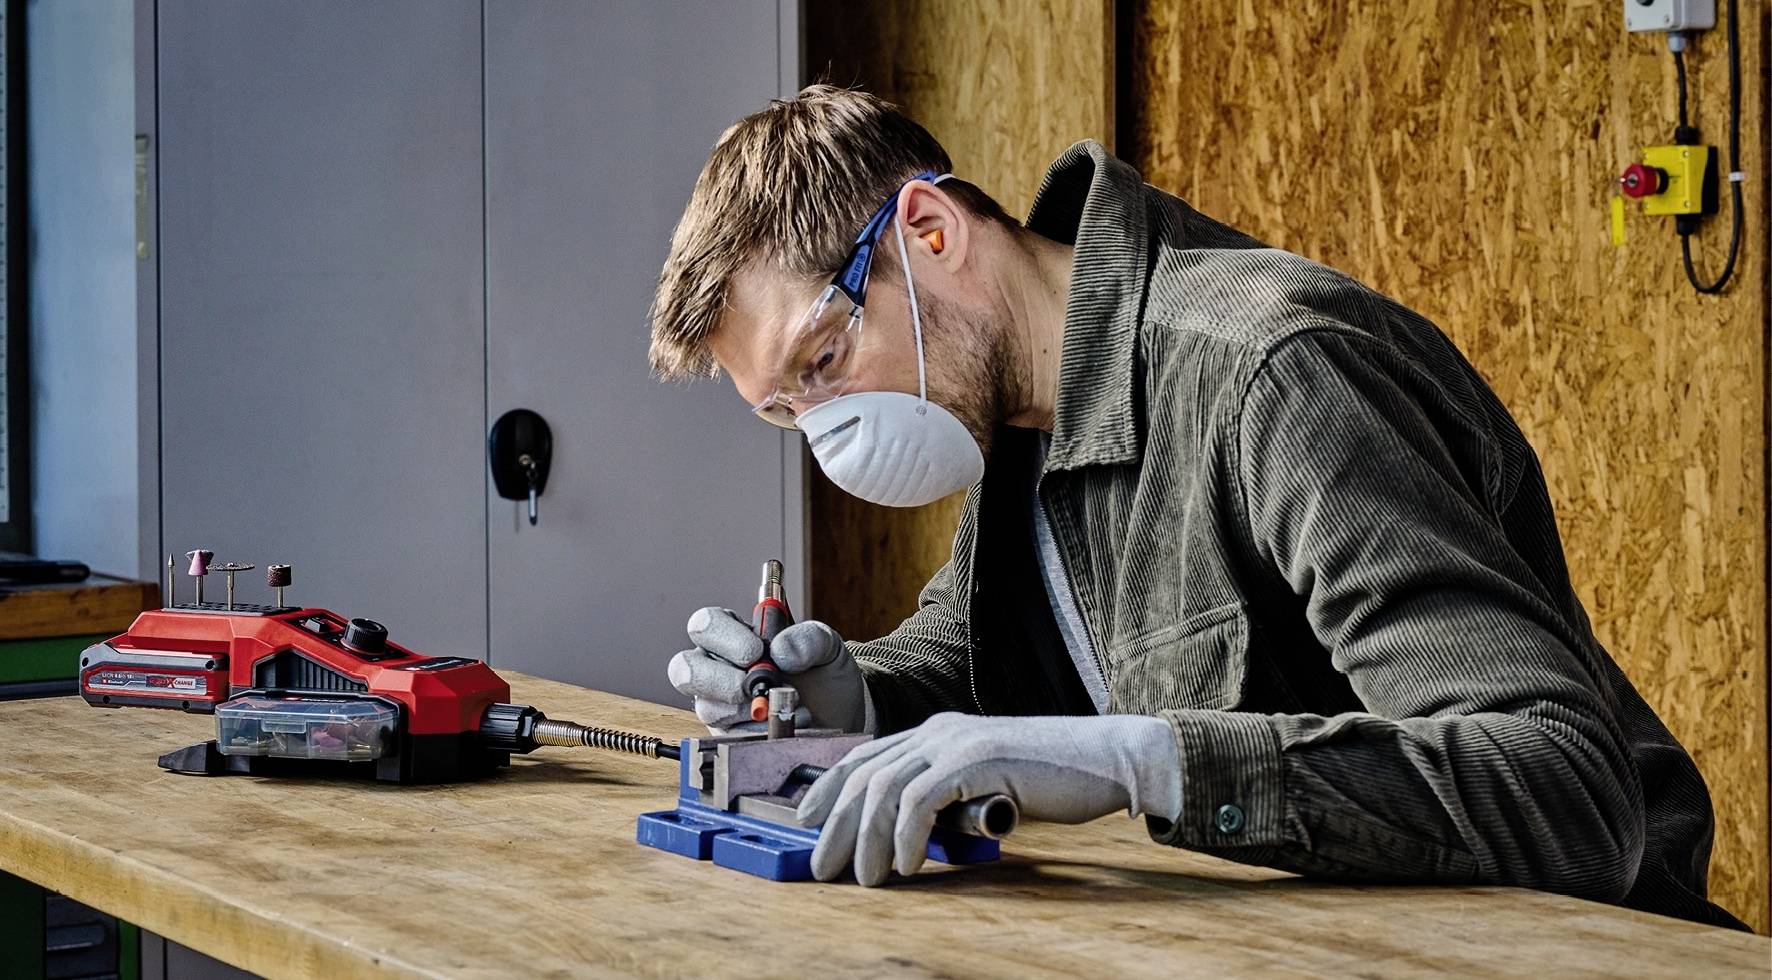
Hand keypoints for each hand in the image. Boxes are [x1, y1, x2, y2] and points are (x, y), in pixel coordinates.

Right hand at [666, 607, 870, 733]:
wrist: (839, 713)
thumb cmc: (823, 672)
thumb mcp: (826, 645)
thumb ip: (808, 638)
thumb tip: (780, 651)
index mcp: (732, 634)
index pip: (705, 625)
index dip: (724, 637)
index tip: (756, 651)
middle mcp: (717, 668)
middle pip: (685, 669)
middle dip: (720, 680)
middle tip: (756, 687)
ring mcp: (719, 704)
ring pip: (707, 708)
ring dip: (749, 710)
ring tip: (788, 704)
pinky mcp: (730, 736)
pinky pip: (730, 737)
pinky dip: (761, 733)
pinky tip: (786, 725)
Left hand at [794, 712, 1181, 885]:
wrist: (1107, 760)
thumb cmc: (1054, 779)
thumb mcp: (987, 786)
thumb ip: (949, 798)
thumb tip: (912, 837)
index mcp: (939, 731)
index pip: (866, 755)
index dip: (829, 787)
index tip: (806, 820)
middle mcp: (939, 730)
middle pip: (865, 775)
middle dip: (835, 825)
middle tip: (823, 867)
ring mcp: (957, 741)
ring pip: (884, 789)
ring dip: (868, 840)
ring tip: (868, 878)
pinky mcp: (977, 760)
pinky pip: (920, 799)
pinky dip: (908, 836)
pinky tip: (910, 865)